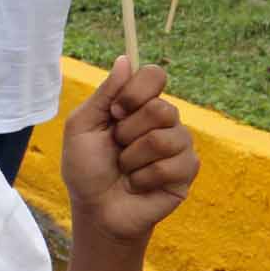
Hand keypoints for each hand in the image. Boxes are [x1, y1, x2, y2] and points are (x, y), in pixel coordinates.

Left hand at [60, 55, 197, 242]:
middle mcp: (163, 121)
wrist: (96, 210)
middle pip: (162, 108)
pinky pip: (172, 165)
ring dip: (134, 158)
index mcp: (138, 106)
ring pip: (165, 138)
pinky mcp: (187, 171)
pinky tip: (139, 185)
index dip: (136, 91)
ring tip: (126, 169)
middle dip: (129, 132)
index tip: (115, 111)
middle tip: (117, 147)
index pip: (154, 76)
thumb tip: (125, 60)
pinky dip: (144, 178)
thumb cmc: (86, 170)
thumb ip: (104, 94)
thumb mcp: (82, 127)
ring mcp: (179, 145)